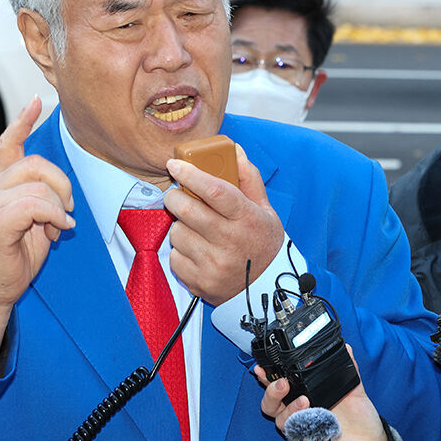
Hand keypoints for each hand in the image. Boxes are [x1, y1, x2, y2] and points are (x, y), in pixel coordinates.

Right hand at [0, 97, 74, 362]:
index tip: (36, 101)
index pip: (8, 143)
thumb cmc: (13, 255)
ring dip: (58, 210)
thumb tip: (63, 191)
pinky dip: (54, 218)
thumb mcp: (33, 220)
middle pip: (36, 164)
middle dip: (62, 185)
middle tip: (67, 210)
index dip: (23, 122)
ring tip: (56, 230)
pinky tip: (56, 233)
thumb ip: (41, 197)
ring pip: (40, 188)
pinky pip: (36, 206)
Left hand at [164, 143, 282, 302]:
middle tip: (177, 195)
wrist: (265, 290)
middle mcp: (230, 242)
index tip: (174, 164)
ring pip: (177, 233)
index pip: (215, 191)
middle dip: (175, 197)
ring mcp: (214, 264)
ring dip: (180, 227)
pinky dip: (180, 252)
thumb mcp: (264, 210)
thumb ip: (249, 179)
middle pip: (187, 210)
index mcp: (247, 219)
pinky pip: (174, 257)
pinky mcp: (200, 282)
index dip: (191, 174)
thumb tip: (235, 150)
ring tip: (195, 231)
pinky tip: (196, 253)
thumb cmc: (262, 243)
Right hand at [257, 346, 388, 440]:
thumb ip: (346, 367)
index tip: (261, 368)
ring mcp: (301, 429)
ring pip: (280, 421)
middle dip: (271, 392)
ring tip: (304, 401)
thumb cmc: (358, 415)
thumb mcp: (352, 388)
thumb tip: (345, 348)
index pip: (278, 385)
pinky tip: (301, 437)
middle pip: (270, 404)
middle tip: (283, 384)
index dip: (267, 377)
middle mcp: (297, 413)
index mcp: (303, 395)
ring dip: (288, 410)